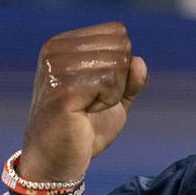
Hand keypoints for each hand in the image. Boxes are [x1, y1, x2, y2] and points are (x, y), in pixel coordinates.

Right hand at [18, 23, 147, 181]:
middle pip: (120, 47)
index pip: (117, 34)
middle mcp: (55, 49)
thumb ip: (130, 78)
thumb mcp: (114, 99)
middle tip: (93, 102)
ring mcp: (56, 67)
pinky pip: (110, 82)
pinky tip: (86, 113)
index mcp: (64, 44)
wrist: (57, 161)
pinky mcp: (62, 88)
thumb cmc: (84, 129)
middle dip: (118, 80)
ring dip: (112, 93)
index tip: (97, 89)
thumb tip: (139, 61)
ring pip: (117, 65)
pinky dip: (108, 102)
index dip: (120, 67)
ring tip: (88, 109)